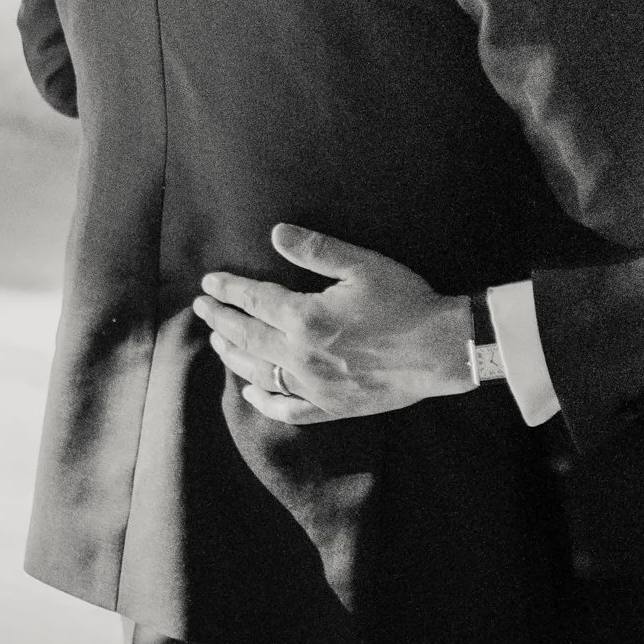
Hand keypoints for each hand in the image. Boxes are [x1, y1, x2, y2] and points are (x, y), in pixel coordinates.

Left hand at [193, 224, 472, 426]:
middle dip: (221, 320)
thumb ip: (315, 250)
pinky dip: (265, 401)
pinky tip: (251, 392)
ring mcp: (314, 386)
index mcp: (305, 317)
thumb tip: (276, 234)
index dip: (229, 289)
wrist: (441, 349)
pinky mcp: (332, 407)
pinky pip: (288, 409)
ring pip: (260, 373)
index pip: (254, 300)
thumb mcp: (362, 264)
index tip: (208, 283)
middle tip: (202, 308)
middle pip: (248, 337)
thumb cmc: (405, 301)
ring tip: (217, 343)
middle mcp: (301, 355)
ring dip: (234, 356)